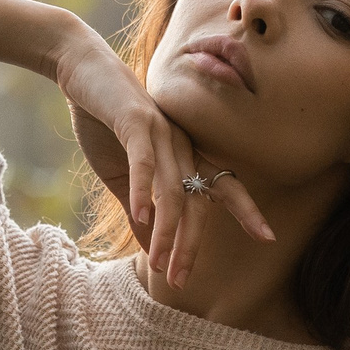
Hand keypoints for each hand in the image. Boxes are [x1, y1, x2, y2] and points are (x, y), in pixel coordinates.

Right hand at [53, 30, 269, 286]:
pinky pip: (144, 161)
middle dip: (191, 244)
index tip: (268, 237)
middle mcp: (181, 143)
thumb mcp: (120, 176)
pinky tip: (142, 218)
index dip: (245, 210)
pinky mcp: (134, 121)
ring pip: (173, 189)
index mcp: (183, 153)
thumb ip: (140, 211)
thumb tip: (153, 249)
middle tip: (182, 281)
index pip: (220, 186)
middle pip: (196, 200)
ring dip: (168, 231)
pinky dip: (144, 190)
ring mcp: (161, 131)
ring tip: (160, 265)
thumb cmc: (104, 121)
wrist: (80, 68)